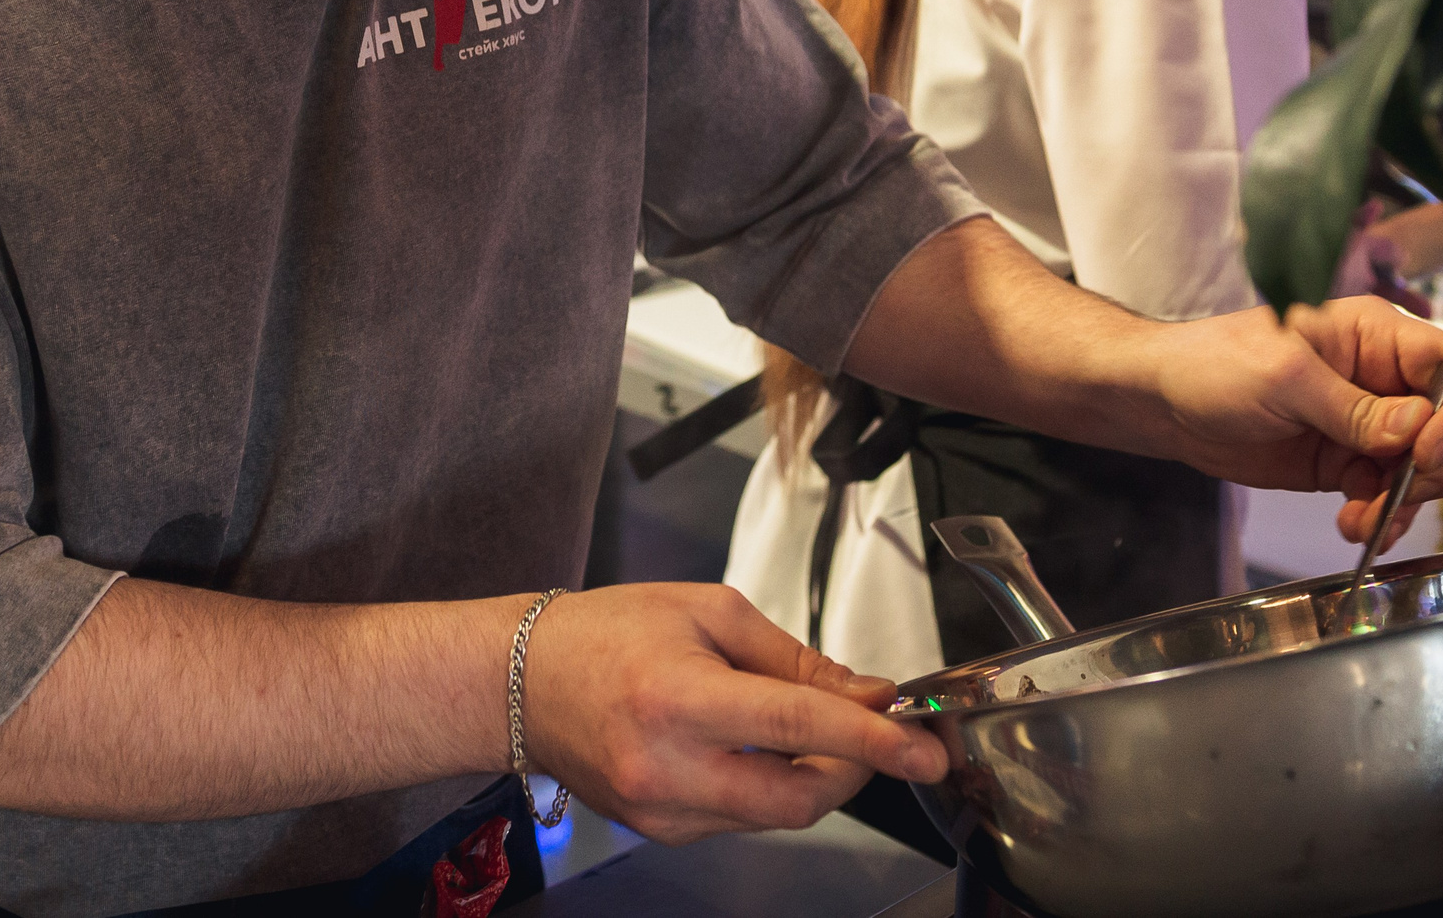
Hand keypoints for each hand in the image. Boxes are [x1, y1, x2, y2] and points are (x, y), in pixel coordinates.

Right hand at [518, 583, 947, 843]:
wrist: (520, 682)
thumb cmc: (605, 632)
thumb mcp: (708, 613)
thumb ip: (793, 658)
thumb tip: (864, 693)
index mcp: (680, 697)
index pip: (799, 724)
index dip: (871, 740)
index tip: (923, 749)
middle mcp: (668, 766)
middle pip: (800, 796)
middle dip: (854, 768)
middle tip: (877, 733)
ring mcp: (662, 810)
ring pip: (775, 812)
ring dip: (814, 775)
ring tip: (811, 728)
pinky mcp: (660, 830)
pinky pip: (740, 817)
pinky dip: (767, 785)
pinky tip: (754, 747)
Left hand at [1149, 297, 1442, 548]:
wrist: (1164, 403)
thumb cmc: (1212, 363)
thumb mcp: (1283, 377)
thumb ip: (1352, 406)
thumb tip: (1418, 427)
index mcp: (1375, 334)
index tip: (1427, 453)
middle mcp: (1382, 376)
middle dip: (1437, 467)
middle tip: (1400, 492)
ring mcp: (1368, 422)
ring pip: (1426, 468)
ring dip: (1406, 501)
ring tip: (1362, 522)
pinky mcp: (1348, 461)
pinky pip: (1389, 493)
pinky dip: (1383, 516)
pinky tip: (1359, 528)